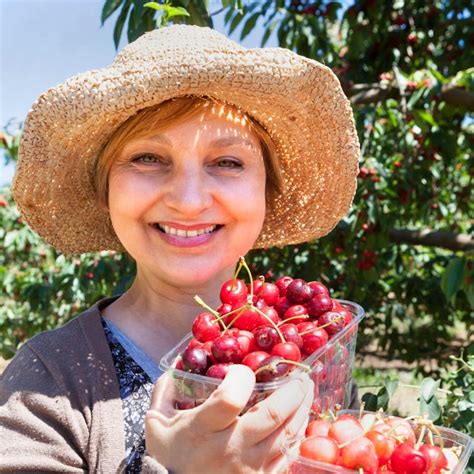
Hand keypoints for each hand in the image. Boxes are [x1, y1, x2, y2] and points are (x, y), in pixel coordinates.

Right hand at [145, 365, 313, 473]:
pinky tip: (299, 418)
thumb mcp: (158, 422)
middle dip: (293, 390)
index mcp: (202, 430)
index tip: (243, 370)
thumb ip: (165, 391)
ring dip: (302, 408)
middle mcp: (230, 450)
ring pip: (288, 434)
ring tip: (305, 391)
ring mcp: (250, 469)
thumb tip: (178, 363)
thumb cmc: (169, 455)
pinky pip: (289, 454)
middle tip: (301, 375)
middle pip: (272, 416)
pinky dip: (298, 433)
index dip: (242, 377)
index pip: (230, 399)